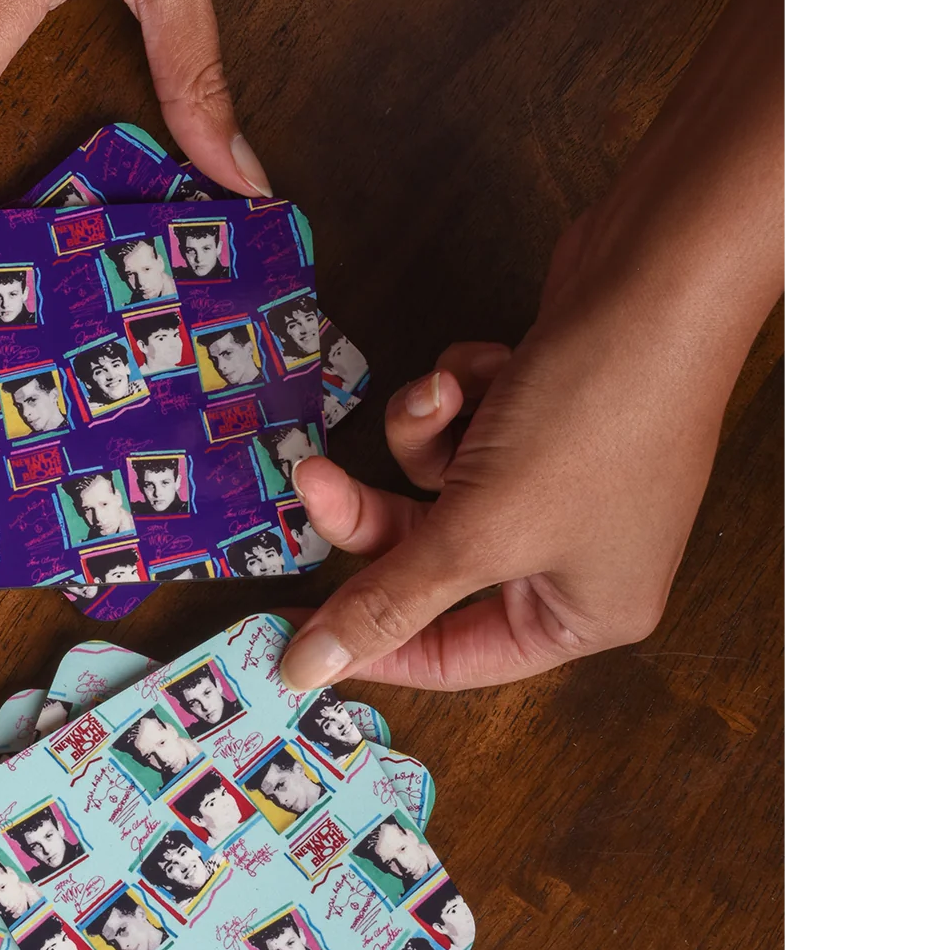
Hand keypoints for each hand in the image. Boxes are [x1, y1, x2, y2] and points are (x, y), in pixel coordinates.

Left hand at [278, 0, 787, 692]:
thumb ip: (388, 601)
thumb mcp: (477, 528)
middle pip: (431, 560)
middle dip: (372, 510)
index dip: (370, 641)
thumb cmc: (590, 420)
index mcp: (583, 613)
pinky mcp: (545, 413)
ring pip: (439, 480)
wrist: (658, 276)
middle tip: (309, 477)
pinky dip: (463, 392)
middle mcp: (577, 556)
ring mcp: (563, 479)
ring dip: (424, 433)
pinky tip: (491, 361)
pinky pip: (466, 425)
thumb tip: (308, 672)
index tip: (290, 629)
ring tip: (438, 394)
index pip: (452, 656)